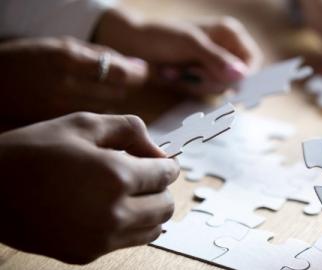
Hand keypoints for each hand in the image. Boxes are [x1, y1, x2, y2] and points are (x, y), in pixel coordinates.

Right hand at [0, 37, 147, 122]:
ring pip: (108, 110)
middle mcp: (66, 86)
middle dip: (122, 87)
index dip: (135, 74)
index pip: (119, 71)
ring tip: (90, 93)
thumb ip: (101, 55)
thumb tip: (137, 66)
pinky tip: (83, 109)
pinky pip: (92, 124)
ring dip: (109, 102)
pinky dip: (96, 117)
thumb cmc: (25, 61)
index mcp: (67, 59)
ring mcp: (61, 109)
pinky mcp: (59, 128)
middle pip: (118, 92)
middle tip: (112, 81)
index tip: (140, 72)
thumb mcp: (61, 46)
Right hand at [0, 112, 178, 263]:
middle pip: (166, 205)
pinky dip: (131, 226)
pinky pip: (128, 241)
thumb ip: (131, 130)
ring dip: (151, 209)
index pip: (166, 174)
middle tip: (144, 176)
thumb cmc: (33, 151)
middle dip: (161, 188)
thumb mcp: (83, 124)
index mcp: (116, 176)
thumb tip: (160, 151)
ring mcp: (101, 238)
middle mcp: (114, 213)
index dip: (167, 164)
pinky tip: (111, 209)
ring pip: (154, 228)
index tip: (160, 162)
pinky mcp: (87, 254)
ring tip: (129, 193)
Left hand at [94, 10, 261, 94]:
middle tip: (189, 70)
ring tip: (178, 70)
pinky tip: (175, 75)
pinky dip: (189, 88)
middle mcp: (226, 50)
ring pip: (220, 89)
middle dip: (211, 80)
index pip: (252, 61)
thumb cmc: (161, 36)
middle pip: (236, 80)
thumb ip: (216, 60)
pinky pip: (205, 93)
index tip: (229, 87)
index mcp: (230, 34)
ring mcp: (213, 66)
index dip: (244, 77)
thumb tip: (242, 76)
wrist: (133, 45)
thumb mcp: (190, 45)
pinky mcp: (201, 78)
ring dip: (197, 84)